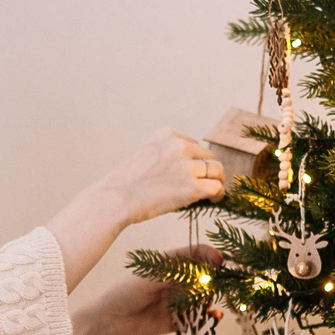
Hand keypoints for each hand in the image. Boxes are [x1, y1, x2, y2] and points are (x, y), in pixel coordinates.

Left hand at [73, 246, 220, 334]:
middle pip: (206, 276)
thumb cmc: (125, 292)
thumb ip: (171, 273)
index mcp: (171, 264)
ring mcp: (182, 300)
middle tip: (214, 286)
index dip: (210, 255)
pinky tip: (214, 315)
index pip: (196, 253)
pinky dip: (210, 317)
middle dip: (215, 279)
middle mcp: (180, 281)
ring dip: (212, 299)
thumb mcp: (147, 278)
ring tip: (208, 302)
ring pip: (206, 297)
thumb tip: (198, 271)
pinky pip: (201, 318)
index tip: (219, 262)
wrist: (111, 321)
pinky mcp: (182, 320)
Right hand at [103, 128, 224, 227]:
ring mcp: (186, 166)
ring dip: (217, 181)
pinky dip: (218, 194)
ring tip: (214, 193)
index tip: (192, 174)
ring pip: (216, 170)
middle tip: (209, 184)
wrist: (115, 199)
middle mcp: (179, 146)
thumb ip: (166, 155)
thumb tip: (189, 170)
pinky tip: (214, 200)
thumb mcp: (145, 154)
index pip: (193, 145)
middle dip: (209, 170)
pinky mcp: (192, 186)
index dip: (195, 162)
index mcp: (167, 135)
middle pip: (208, 156)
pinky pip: (216, 187)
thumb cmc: (125, 184)